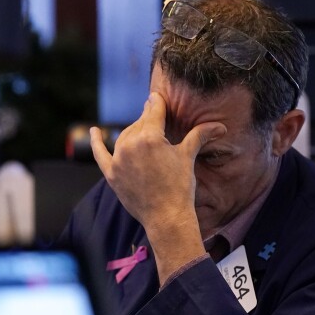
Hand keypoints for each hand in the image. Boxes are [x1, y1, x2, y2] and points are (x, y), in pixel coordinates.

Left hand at [90, 92, 226, 283]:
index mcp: (150, 137)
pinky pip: (100, 153)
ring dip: (133, 131)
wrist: (167, 217)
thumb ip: (199, 135)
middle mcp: (130, 145)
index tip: (157, 96)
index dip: (157, 103)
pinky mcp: (111, 174)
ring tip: (142, 128)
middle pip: (139, 123)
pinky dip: (96, 142)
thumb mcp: (188, 156)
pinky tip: (94, 131)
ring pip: (124, 136)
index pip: (153, 112)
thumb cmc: (180, 186)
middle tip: (153, 113)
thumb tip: (220, 126)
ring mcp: (118, 160)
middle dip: (148, 118)